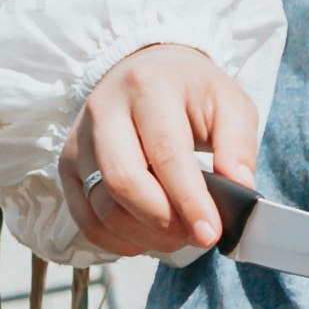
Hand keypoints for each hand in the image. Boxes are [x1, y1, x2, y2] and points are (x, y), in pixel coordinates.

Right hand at [59, 42, 257, 259]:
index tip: (209, 232)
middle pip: (124, 181)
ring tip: (177, 236)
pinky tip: (145, 237)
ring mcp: (80, 138)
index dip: (188, 199)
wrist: (146, 70)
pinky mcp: (67, 163)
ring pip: (102, 205)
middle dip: (163, 221)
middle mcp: (104, 109)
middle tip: (195, 236)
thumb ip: (238, 146)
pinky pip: (84, 217)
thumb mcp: (230, 104)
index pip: (165, 152)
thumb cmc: (192, 91)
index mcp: (149, 86)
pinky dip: (115, 239)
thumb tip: (240, 190)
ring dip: (142, 235)